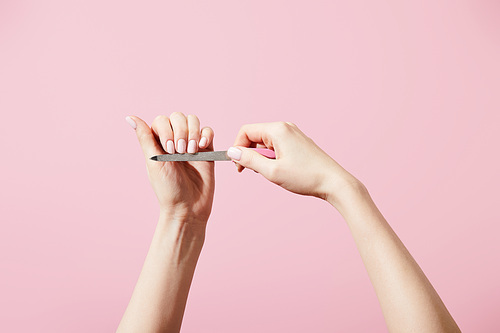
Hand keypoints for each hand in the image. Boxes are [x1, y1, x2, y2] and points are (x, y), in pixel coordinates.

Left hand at [126, 113, 214, 224]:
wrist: (189, 207)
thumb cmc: (168, 189)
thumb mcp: (153, 162)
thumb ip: (145, 138)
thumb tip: (130, 117)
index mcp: (158, 142)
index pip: (162, 120)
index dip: (167, 130)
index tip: (168, 150)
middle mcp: (175, 140)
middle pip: (178, 117)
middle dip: (181, 131)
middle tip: (180, 152)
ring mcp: (192, 143)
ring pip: (194, 120)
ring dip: (193, 133)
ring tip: (191, 151)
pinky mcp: (207, 150)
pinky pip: (208, 131)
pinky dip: (206, 135)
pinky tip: (201, 148)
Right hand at [230, 121, 361, 202]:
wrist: (334, 183)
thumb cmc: (306, 177)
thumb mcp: (272, 171)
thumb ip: (249, 160)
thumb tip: (232, 152)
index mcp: (277, 130)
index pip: (246, 131)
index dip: (238, 148)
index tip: (239, 166)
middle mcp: (285, 127)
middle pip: (255, 135)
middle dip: (249, 153)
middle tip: (254, 172)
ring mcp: (293, 134)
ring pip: (265, 142)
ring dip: (261, 157)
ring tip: (271, 172)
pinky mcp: (298, 143)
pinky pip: (276, 146)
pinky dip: (272, 157)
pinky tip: (280, 170)